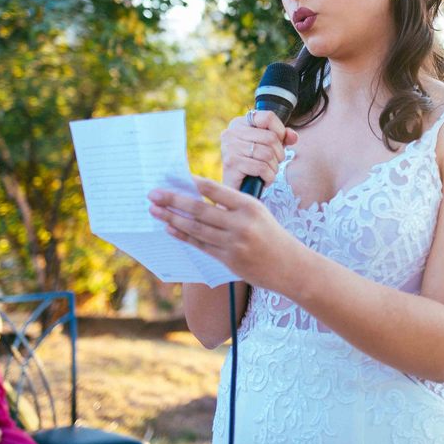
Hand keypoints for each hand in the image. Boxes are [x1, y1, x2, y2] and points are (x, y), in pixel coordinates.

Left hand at [148, 176, 302, 291]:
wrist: (289, 266)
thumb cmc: (270, 235)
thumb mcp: (256, 213)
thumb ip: (230, 205)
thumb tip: (195, 195)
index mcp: (249, 206)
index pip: (215, 190)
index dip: (192, 182)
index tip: (173, 176)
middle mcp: (241, 223)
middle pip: (200, 209)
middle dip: (173, 200)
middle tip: (153, 194)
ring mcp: (234, 243)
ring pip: (196, 228)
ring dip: (172, 218)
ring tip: (155, 210)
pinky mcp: (229, 260)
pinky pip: (200, 245)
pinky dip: (183, 235)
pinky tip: (170, 227)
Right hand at [219, 110, 297, 189]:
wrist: (236, 191)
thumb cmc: (253, 166)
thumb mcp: (269, 148)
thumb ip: (282, 138)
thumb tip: (293, 136)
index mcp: (240, 124)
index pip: (268, 117)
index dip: (280, 131)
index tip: (279, 143)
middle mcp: (231, 132)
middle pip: (271, 137)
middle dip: (279, 154)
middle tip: (274, 163)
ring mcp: (229, 147)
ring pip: (268, 154)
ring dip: (274, 168)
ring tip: (268, 172)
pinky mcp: (231, 163)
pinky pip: (262, 168)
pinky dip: (268, 177)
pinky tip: (263, 180)